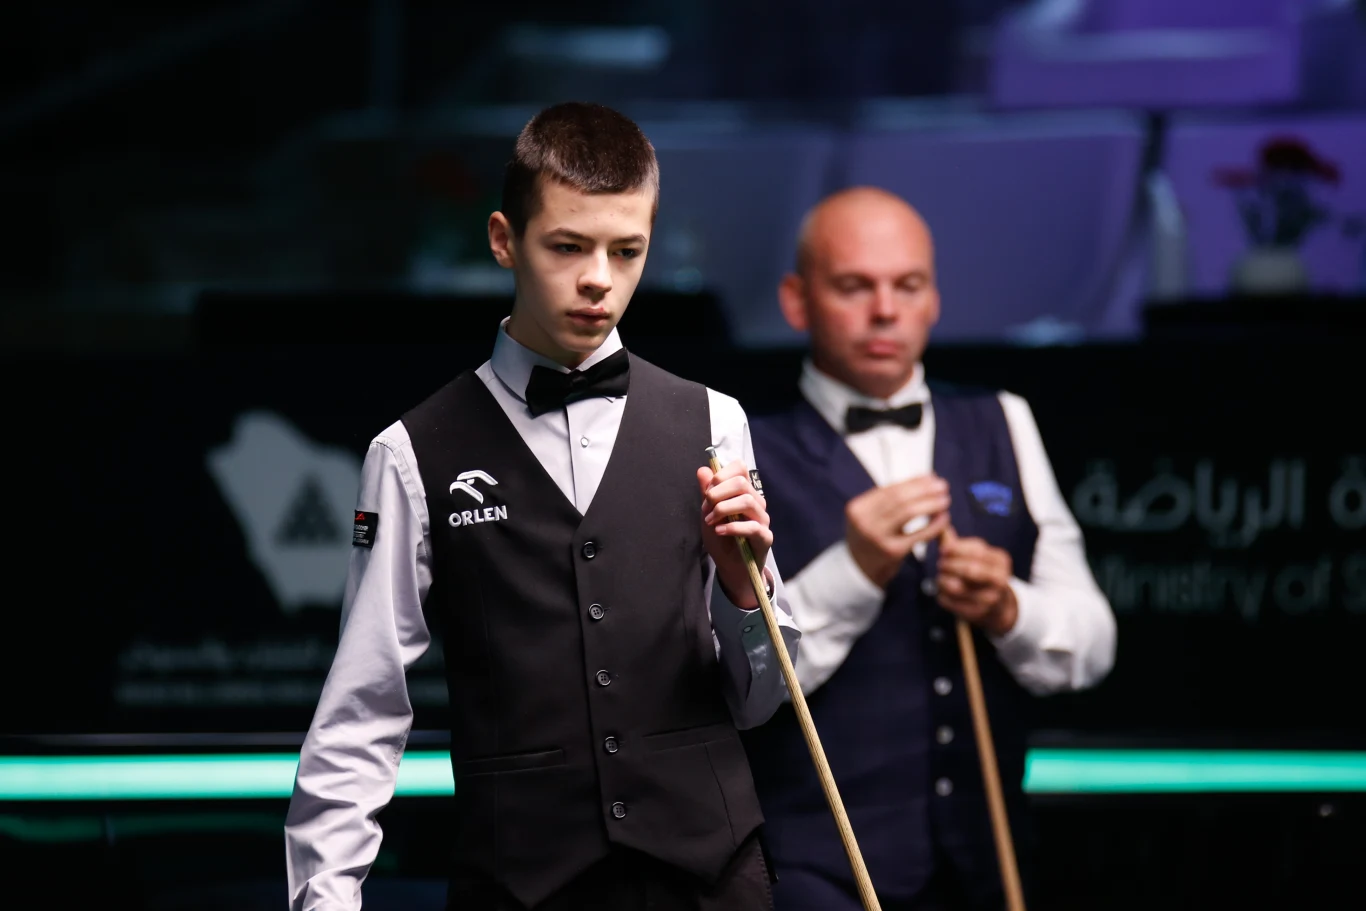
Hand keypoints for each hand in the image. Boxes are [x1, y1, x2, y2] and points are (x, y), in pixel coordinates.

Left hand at [698, 460, 771, 608]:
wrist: (730, 566)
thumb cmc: (720, 538)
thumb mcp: (708, 513)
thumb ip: (707, 492)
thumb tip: (702, 469)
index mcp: (743, 492)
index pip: (740, 468)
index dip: (722, 474)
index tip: (708, 490)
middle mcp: (756, 502)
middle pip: (742, 483)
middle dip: (718, 493)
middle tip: (706, 507)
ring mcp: (763, 519)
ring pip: (747, 501)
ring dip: (723, 509)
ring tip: (710, 521)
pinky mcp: (765, 537)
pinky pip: (752, 526)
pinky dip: (732, 527)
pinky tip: (719, 531)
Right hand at [845, 475, 951, 588]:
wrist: (859, 568)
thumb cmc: (870, 537)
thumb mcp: (870, 515)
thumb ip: (891, 499)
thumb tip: (925, 480)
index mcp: (858, 508)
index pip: (890, 489)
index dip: (914, 482)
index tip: (931, 477)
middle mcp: (865, 521)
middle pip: (900, 498)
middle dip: (924, 490)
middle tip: (942, 486)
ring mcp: (878, 537)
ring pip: (909, 512)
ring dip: (931, 503)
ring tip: (944, 500)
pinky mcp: (893, 552)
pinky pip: (919, 534)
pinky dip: (934, 525)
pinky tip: (944, 519)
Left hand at [936, 526, 1017, 635]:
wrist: (999, 606)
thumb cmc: (982, 574)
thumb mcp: (976, 556)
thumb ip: (956, 542)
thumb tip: (937, 521)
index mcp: (1001, 560)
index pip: (977, 550)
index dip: (957, 549)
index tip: (943, 549)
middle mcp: (1000, 580)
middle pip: (970, 569)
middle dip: (950, 565)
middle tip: (940, 564)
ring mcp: (991, 599)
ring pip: (958, 588)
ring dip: (943, 581)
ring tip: (940, 579)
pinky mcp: (978, 614)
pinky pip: (952, 603)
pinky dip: (943, 596)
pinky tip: (943, 593)